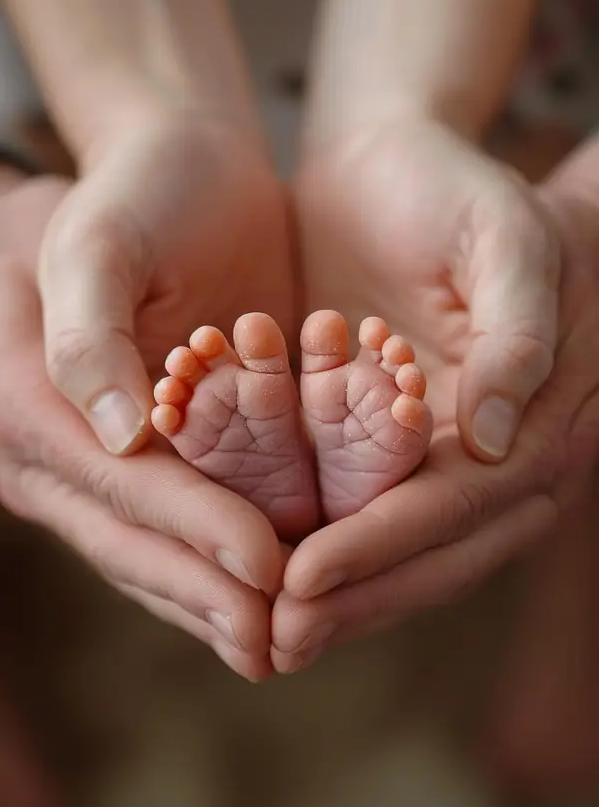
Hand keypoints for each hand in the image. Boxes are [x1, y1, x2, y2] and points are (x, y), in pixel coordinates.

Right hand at [0, 114, 294, 681]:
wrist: (158, 177)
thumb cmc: (124, 196)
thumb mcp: (93, 242)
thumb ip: (88, 336)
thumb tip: (118, 435)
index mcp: (29, 404)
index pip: (122, 486)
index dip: (196, 532)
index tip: (268, 568)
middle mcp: (52, 452)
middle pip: (132, 539)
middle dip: (207, 593)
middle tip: (280, 642)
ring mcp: (91, 466)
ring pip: (150, 549)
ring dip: (213, 601)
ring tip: (279, 643)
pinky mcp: (140, 462)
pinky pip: (175, 526)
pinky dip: (218, 565)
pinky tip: (268, 598)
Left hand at [271, 120, 598, 670]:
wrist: (407, 166)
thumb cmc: (471, 193)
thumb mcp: (508, 244)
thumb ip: (517, 337)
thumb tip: (494, 440)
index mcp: (543, 419)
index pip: (462, 504)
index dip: (384, 545)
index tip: (305, 579)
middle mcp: (503, 458)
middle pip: (434, 551)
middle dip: (356, 598)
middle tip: (275, 639)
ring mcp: (452, 462)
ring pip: (401, 552)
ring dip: (338, 600)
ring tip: (264, 636)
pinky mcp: (398, 452)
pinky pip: (365, 516)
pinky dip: (322, 553)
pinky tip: (268, 584)